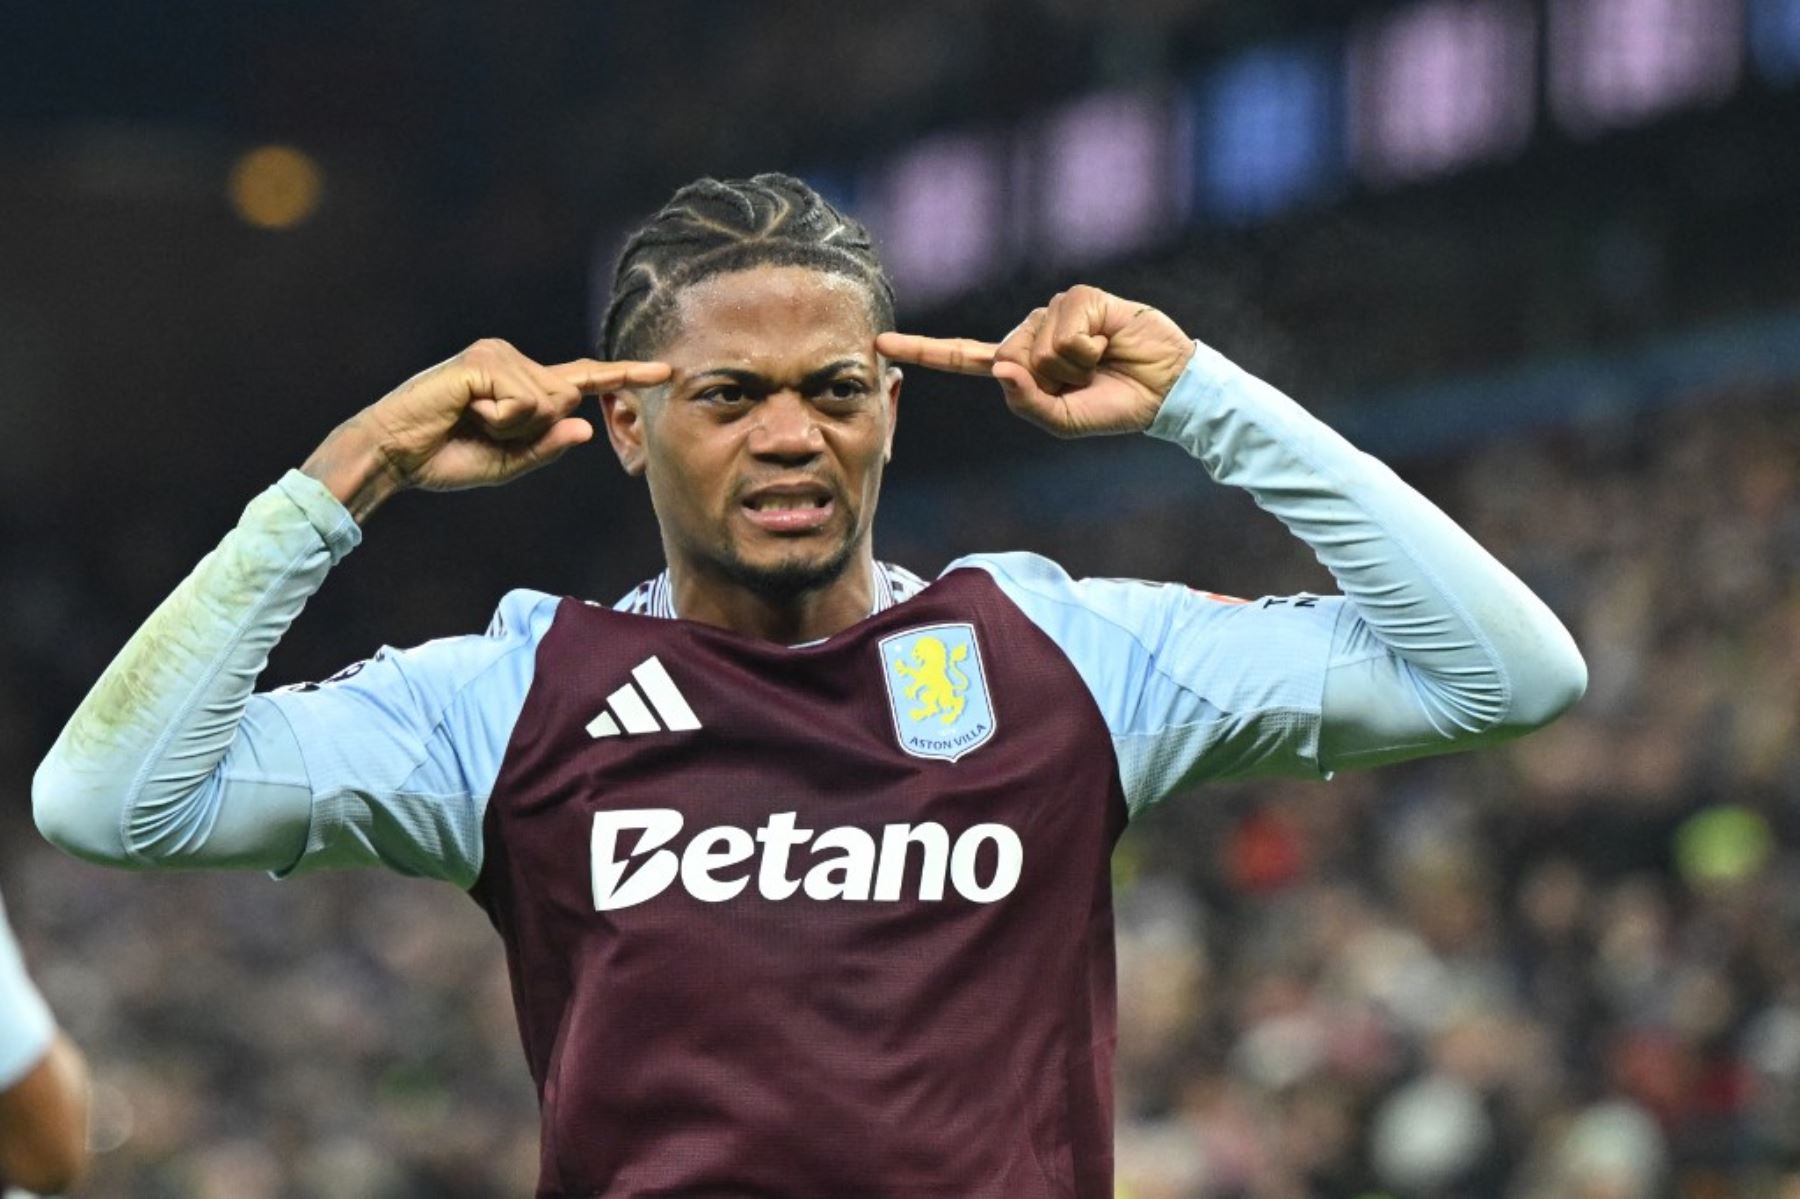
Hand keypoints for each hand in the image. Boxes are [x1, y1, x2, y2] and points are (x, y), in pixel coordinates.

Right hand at [303, 339, 669, 520]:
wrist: (395, 455)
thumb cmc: (446, 458)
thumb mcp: (508, 463)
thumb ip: (548, 445)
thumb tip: (587, 425)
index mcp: (523, 385)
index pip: (583, 378)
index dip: (625, 375)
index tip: (666, 371)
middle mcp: (514, 360)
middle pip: (567, 398)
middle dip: (533, 429)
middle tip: (485, 431)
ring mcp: (499, 355)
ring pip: (548, 399)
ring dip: (513, 426)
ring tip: (472, 420)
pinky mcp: (483, 360)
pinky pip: (522, 400)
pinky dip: (500, 418)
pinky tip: (468, 412)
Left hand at [875, 286, 1193, 436]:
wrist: (1165, 391)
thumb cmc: (1115, 406)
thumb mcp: (1064, 420)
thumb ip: (1028, 404)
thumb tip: (1001, 368)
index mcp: (1020, 365)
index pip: (963, 357)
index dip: (924, 350)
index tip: (880, 343)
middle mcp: (1031, 333)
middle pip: (1007, 355)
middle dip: (1046, 378)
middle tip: (1085, 379)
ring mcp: (1055, 311)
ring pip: (1036, 344)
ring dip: (1071, 364)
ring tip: (1101, 360)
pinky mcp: (1081, 298)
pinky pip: (1064, 329)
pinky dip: (1088, 346)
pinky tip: (1109, 341)